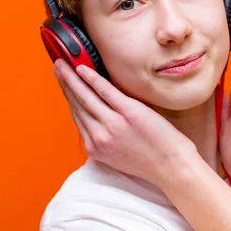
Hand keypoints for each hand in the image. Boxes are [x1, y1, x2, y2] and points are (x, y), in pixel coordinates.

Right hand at [53, 59, 197, 188]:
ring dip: (71, 78)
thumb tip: (98, 120)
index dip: (68, 98)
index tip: (63, 84)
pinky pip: (105, 91)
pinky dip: (91, 78)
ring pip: (85, 97)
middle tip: (58, 67)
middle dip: (65, 84)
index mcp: (95, 148)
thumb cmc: (151, 161)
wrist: (171, 167)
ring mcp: (113, 124)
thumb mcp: (118, 156)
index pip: (77, 117)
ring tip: (63, 63)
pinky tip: (81, 68)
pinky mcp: (129, 112)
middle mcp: (99, 136)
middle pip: (77, 105)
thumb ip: (105, 139)